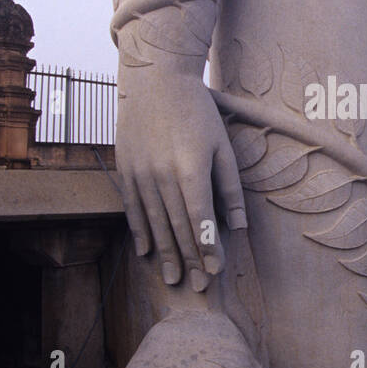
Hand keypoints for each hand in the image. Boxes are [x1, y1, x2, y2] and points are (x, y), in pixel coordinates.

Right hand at [116, 68, 245, 289]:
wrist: (156, 80)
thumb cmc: (198, 111)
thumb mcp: (222, 145)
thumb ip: (230, 187)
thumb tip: (240, 226)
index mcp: (191, 169)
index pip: (201, 220)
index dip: (208, 249)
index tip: (215, 271)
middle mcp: (163, 175)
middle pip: (177, 227)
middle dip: (189, 260)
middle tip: (196, 286)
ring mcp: (140, 173)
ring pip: (155, 222)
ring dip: (165, 253)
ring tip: (173, 278)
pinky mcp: (126, 169)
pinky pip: (133, 208)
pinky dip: (141, 232)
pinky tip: (147, 252)